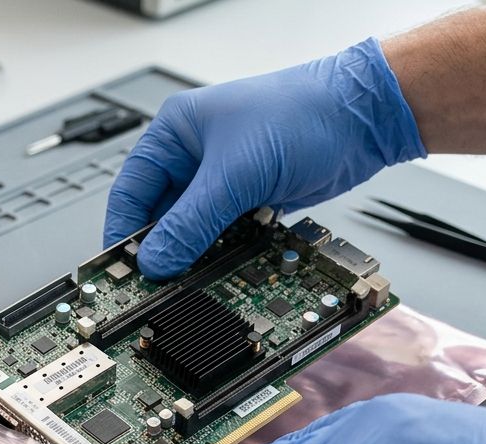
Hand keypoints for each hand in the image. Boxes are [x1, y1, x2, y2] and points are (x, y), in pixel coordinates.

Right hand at [103, 37, 425, 279]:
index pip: (130, 191)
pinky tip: (222, 273)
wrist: (363, 119)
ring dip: (194, 257)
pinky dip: (223, 255)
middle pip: (161, 216)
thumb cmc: (303, 114)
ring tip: (190, 285)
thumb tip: (158, 259)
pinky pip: (225, 236)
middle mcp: (194, 157)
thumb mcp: (237, 173)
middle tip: (158, 288)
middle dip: (162, 251)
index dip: (124, 234)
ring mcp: (224, 180)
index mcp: (175, 133)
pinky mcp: (251, 199)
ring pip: (194, 230)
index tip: (122, 271)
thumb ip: (193, 221)